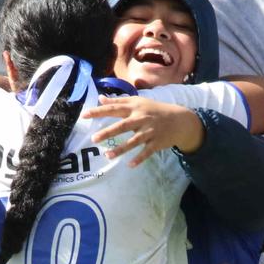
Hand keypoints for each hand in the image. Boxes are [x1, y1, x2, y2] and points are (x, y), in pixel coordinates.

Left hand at [82, 95, 203, 166]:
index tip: (84, 115)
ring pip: (133, 142)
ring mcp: (150, 131)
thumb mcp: (138, 102)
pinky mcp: (157, 142)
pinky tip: (130, 165)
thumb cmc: (155, 110)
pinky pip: (147, 152)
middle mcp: (141, 118)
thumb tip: (100, 98)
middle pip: (122, 126)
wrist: (180, 120)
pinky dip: (139, 158)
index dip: (99, 112)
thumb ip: (118, 101)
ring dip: (120, 149)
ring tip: (107, 156)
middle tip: (93, 138)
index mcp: (135, 108)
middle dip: (108, 132)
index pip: (114, 108)